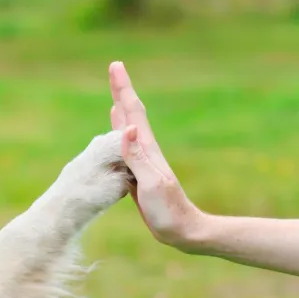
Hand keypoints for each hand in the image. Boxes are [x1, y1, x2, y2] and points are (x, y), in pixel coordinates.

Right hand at [108, 61, 204, 250]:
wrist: (183, 231)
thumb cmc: (168, 211)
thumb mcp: (151, 184)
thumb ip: (138, 157)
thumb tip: (128, 127)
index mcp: (147, 149)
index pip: (133, 113)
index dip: (123, 89)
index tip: (116, 66)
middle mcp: (145, 151)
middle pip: (131, 114)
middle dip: (122, 91)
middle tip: (115, 69)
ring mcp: (143, 162)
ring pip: (128, 129)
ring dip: (121, 110)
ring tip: (116, 96)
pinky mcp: (138, 174)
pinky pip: (125, 148)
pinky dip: (119, 135)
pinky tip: (118, 133)